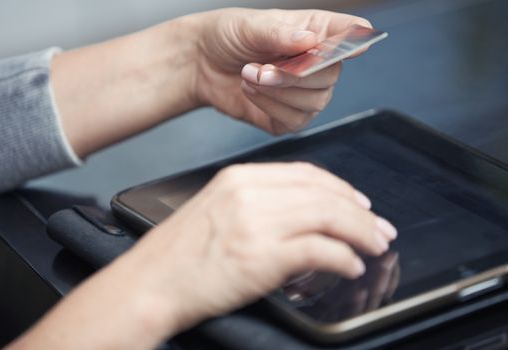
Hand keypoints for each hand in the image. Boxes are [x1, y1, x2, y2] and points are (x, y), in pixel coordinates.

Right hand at [126, 162, 396, 340]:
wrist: (149, 283)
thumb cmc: (179, 254)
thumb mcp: (217, 210)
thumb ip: (258, 203)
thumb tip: (302, 213)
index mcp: (240, 178)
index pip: (307, 174)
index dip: (341, 188)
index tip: (360, 203)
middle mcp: (250, 193)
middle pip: (324, 193)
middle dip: (361, 212)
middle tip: (380, 228)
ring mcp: (256, 223)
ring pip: (329, 217)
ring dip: (360, 233)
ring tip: (375, 246)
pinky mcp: (261, 256)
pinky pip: (319, 250)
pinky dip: (343, 258)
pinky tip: (351, 266)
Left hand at [193, 9, 371, 133]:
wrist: (201, 64)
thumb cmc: (228, 36)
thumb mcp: (250, 26)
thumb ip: (279, 33)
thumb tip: (310, 41)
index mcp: (315, 32)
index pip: (349, 34)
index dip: (357, 40)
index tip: (360, 44)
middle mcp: (316, 64)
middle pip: (331, 76)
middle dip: (294, 76)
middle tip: (262, 68)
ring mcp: (305, 94)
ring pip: (315, 102)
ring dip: (277, 91)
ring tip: (249, 75)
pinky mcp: (289, 118)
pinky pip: (295, 121)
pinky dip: (270, 107)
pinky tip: (251, 91)